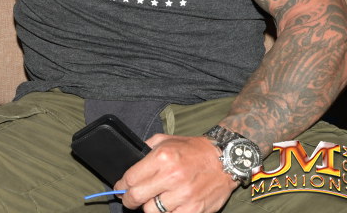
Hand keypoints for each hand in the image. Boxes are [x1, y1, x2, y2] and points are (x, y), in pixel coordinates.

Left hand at [114, 134, 237, 212]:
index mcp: (162, 158)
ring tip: (152, 201)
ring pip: (152, 211)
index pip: (131, 177)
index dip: (121, 185)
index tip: (120, 188)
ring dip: (149, 207)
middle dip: (129, 200)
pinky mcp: (195, 209)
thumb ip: (146, 149)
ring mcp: (184, 195)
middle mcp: (172, 177)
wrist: (226, 159)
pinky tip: (168, 206)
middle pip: (137, 197)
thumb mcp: (166, 140)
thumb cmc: (193, 150)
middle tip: (129, 200)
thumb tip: (130, 163)